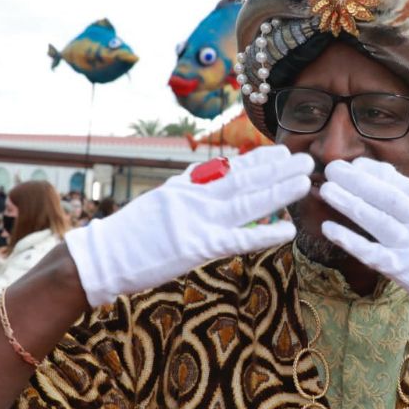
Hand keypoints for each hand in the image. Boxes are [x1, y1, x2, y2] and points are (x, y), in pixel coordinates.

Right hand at [65, 144, 310, 305]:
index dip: (259, 161)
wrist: (101, 256)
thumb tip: (205, 184)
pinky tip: (289, 231)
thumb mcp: (159, 203)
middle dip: (278, 169)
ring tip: (305, 181)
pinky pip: (239, 239)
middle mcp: (195, 197)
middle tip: (307, 158)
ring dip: (280, 191)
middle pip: (244, 179)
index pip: (229, 169)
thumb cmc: (127, 236)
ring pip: (248, 202)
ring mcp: (197, 220)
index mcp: (186, 186)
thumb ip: (185, 194)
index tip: (281, 152)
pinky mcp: (197, 246)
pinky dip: (266, 234)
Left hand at [319, 160, 408, 356]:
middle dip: (357, 180)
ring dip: (347, 202)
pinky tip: (329, 230)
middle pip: (385, 196)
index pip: (405, 186)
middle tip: (332, 165)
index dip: (379, 173)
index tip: (359, 163)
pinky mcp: (407, 274)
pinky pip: (371, 255)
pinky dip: (349, 241)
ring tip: (325, 188)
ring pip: (374, 220)